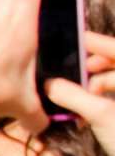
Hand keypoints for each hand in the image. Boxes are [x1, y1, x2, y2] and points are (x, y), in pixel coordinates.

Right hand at [44, 31, 114, 155]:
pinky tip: (85, 117)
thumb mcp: (100, 115)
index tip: (76, 39)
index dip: (97, 42)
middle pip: (114, 66)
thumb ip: (72, 95)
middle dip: (92, 70)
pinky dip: (98, 105)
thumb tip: (48, 85)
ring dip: (92, 90)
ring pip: (112, 84)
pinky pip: (111, 101)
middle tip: (73, 75)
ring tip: (75, 101)